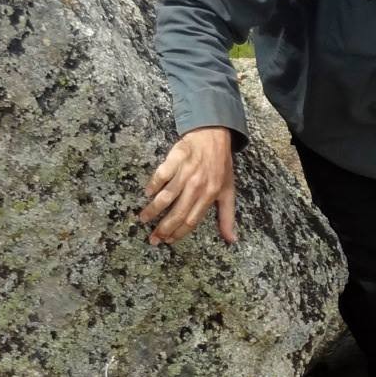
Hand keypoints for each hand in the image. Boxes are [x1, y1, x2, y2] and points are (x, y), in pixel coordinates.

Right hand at [139, 127, 236, 245]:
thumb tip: (231, 240)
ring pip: (167, 196)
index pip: (192, 220)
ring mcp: (186, 171)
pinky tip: (148, 193)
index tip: (168, 240)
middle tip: (153, 238)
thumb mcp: (228, 191)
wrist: (214, 135)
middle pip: (178, 212)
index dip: (179, 233)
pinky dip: (154, 185)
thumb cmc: (221, 165)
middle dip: (164, 228)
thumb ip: (227, 216)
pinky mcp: (177, 158)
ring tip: (144, 218)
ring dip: (154, 209)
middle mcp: (198, 185)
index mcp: (210, 195)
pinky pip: (162, 174)